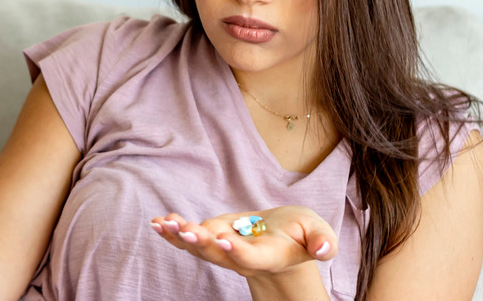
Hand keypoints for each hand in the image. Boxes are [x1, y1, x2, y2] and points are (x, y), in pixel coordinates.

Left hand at [149, 206, 336, 276]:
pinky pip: (189, 240)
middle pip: (219, 254)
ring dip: (181, 236)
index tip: (223, 237)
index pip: (251, 257)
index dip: (237, 249)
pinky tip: (157, 223)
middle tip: (185, 229)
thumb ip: (322, 241)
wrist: (283, 241)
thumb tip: (324, 249)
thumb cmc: (301, 233)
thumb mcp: (317, 233)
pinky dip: (172, 233)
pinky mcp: (213, 241)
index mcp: (269, 257)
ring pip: (200, 248)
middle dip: (202, 241)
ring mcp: (224, 252)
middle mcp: (242, 259)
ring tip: (164, 223)